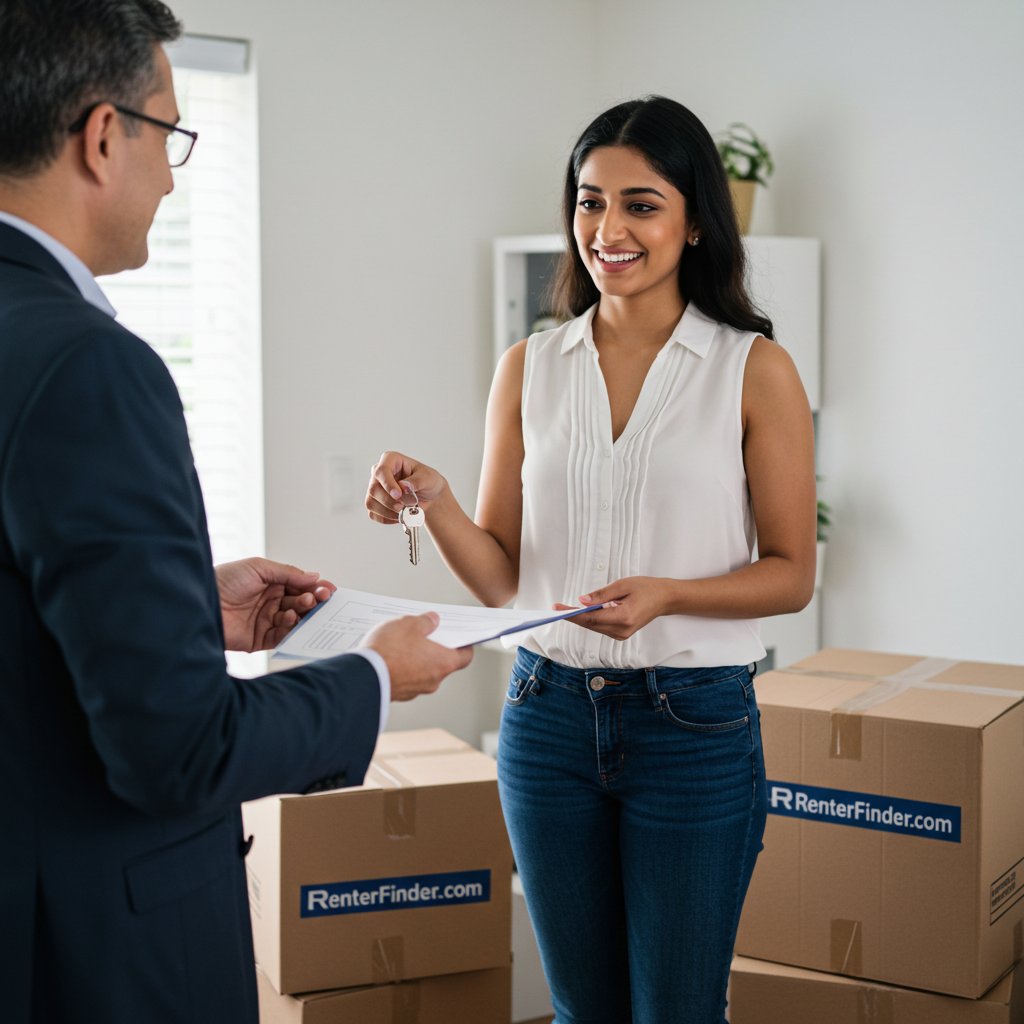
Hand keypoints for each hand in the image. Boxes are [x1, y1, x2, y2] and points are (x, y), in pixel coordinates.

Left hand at [215, 558, 335, 651]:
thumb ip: (288, 573)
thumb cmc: (223, 581)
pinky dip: (292, 629)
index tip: (329, 589)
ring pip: (295, 619)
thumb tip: (314, 576)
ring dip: (302, 613)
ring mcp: (266, 621)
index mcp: (271, 584)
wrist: (199, 605)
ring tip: (302, 606)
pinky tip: (291, 620)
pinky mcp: (260, 640)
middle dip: (312, 600)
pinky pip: (283, 636)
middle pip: (301, 603)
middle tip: (318, 598)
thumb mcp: (258, 567)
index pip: (300, 586)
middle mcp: (271, 602)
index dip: (315, 587)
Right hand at [362, 612, 472, 699]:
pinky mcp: (398, 694)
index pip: (464, 656)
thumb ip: (425, 622)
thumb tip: (432, 621)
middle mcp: (433, 680)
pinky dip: (402, 668)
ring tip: (401, 642)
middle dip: (434, 648)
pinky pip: (405, 678)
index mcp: (443, 663)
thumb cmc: (390, 650)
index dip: (464, 645)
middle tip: (424, 633)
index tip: (461, 637)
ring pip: (422, 671)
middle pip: (441, 662)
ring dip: (416, 659)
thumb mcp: (409, 624)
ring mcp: (415, 690)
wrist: (363, 677)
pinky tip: (390, 656)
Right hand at [365, 450, 447, 524]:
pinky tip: (398, 516)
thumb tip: (404, 486)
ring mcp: (375, 489)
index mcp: (390, 460)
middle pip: (374, 489)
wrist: (428, 495)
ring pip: (371, 502)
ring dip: (388, 512)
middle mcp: (379, 473)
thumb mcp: (428, 478)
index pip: (381, 471)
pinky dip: (387, 518)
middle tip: (403, 507)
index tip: (398, 495)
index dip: (388, 484)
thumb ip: (417, 481)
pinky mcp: (374, 503)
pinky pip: (373, 514)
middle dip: (389, 501)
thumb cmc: (427, 481)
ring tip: (404, 512)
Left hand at [554, 576, 672, 640]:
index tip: (558, 609)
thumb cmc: (646, 589)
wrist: (664, 599)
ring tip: (566, 609)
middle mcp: (622, 630)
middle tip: (557, 608)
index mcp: (624, 617)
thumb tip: (582, 600)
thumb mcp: (623, 585)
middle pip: (590, 625)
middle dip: (572, 616)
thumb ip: (601, 594)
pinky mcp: (621, 634)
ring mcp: (622, 634)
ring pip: (594, 627)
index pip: (592, 618)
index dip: (573, 614)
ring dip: (581, 618)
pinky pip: (601, 627)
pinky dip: (591, 620)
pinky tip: (583, 612)